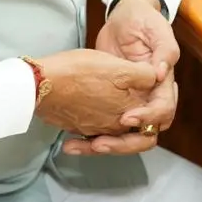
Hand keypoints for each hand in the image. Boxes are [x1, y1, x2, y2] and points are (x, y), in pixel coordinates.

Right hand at [33, 49, 157, 137]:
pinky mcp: (78, 126)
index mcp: (129, 110)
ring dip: (117, 128)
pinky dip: (92, 133)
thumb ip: (143, 75)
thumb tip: (158, 78)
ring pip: (113, 134)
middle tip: (141, 106)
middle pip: (136, 133)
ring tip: (123, 101)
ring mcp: (95, 128)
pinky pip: (91, 135)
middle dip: (141, 122)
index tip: (156, 87)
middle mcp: (114, 125)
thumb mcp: (117, 66)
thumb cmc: (78, 72)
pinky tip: (91, 121)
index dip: (160, 104)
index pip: (156, 119)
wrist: (40, 85)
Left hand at [64, 0, 180, 156]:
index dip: (148, 117)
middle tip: (100, 143)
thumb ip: (164, 50)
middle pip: (145, 134)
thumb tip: (162, 73)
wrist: (122, 17)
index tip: (128, 117)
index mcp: (162, 83)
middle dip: (124, 143)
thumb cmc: (143, 20)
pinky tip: (71, 141)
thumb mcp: (157, 29)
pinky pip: (105, 129)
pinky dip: (89, 138)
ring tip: (80, 145)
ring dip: (104, 146)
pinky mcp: (111, 104)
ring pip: (123, 137)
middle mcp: (148, 98)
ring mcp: (130, 103)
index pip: (163, 110)